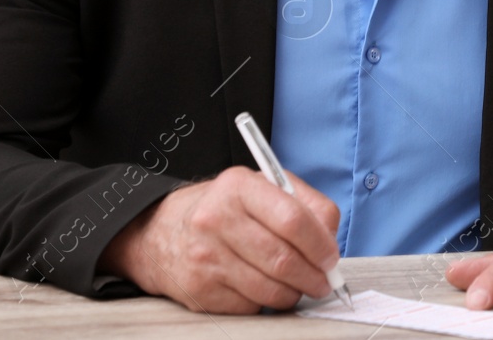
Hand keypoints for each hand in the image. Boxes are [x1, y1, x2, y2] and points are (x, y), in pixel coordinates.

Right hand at [97, 166, 341, 313]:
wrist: (161, 233)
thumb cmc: (223, 209)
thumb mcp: (260, 188)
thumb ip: (304, 204)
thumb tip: (331, 239)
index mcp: (238, 186)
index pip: (293, 219)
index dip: (320, 244)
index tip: (331, 258)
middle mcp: (217, 219)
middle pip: (284, 260)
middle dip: (315, 277)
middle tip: (325, 282)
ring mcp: (206, 258)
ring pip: (271, 289)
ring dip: (295, 293)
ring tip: (298, 285)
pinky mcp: (200, 291)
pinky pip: (251, 305)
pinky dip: (267, 302)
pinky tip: (263, 287)